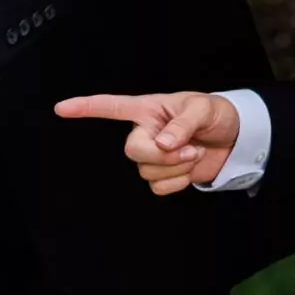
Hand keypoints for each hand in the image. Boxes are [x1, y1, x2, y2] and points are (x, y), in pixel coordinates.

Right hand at [53, 91, 240, 191]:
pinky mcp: (163, 174)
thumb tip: (163, 143)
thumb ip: (183, 124)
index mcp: (148, 109)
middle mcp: (144, 132)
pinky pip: (158, 187)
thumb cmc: (215, 113)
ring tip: (195, 153)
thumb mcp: (203, 109)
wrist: (233, 138)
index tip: (61, 108)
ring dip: (176, 168)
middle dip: (162, 155)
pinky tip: (189, 170)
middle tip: (189, 149)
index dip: (86, 107)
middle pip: (132, 150)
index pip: (111, 106)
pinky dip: (178, 182)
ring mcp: (152, 155)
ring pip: (146, 171)